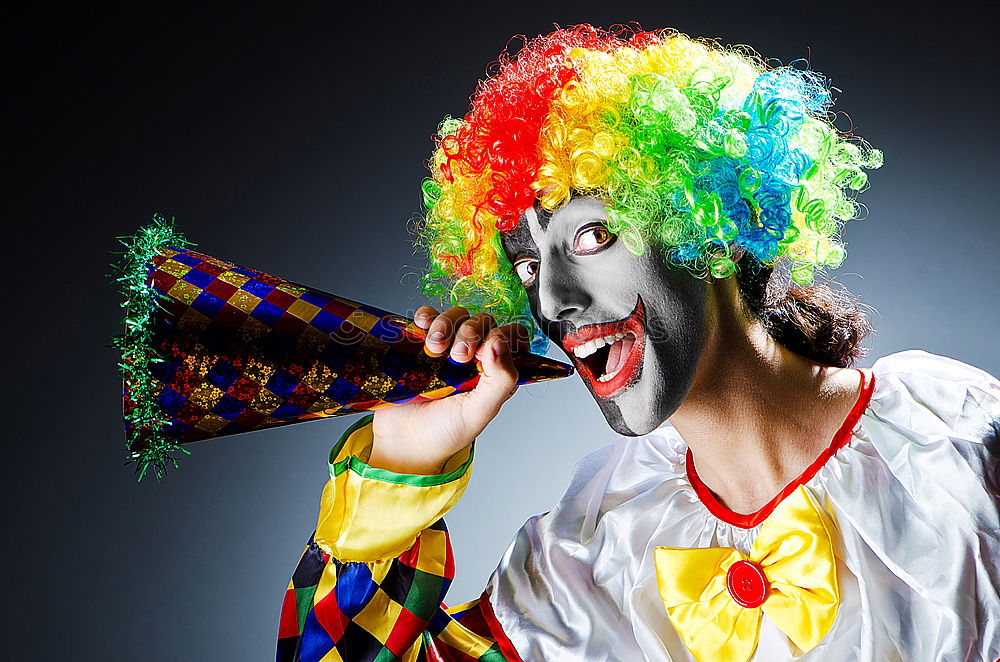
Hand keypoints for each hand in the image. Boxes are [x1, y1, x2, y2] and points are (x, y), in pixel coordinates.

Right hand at [369, 306, 530, 473]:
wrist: (401, 440)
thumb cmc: (444, 432)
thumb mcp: (479, 412)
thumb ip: (500, 381)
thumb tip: (501, 343)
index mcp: (497, 373)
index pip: (513, 336)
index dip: (501, 337)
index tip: (483, 356)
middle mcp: (476, 357)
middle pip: (484, 322)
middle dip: (471, 332)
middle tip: (457, 356)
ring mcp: (448, 347)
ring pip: (458, 315)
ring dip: (446, 324)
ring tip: (434, 348)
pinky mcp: (422, 342)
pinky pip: (428, 315)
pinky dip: (425, 315)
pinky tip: (421, 327)